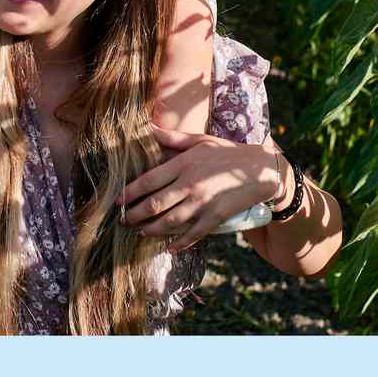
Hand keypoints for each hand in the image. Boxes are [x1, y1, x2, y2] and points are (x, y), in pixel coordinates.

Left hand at [117, 123, 281, 252]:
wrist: (260, 170)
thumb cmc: (227, 153)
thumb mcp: (200, 141)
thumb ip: (173, 139)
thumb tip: (148, 129)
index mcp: (184, 164)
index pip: (148, 181)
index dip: (129, 193)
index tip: (117, 201)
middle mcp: (190, 184)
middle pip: (154, 205)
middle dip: (135, 215)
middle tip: (123, 221)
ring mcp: (202, 203)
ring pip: (169, 222)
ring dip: (151, 230)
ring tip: (140, 232)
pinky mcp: (215, 217)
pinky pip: (192, 234)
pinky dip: (179, 243)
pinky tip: (169, 247)